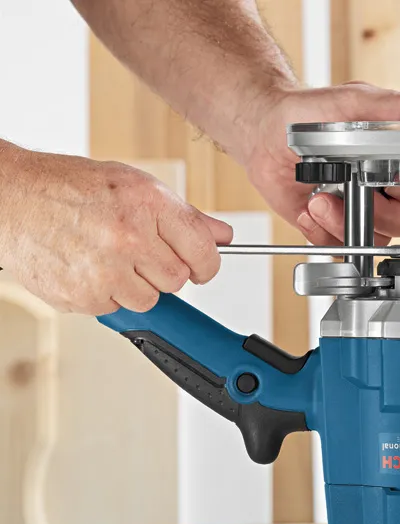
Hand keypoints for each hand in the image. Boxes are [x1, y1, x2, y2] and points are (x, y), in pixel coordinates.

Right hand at [0, 146, 232, 314]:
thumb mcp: (134, 185)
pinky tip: (88, 267)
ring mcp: (104, 270)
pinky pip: (115, 308)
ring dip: (137, 285)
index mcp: (147, 204)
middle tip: (140, 253)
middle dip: (165, 270)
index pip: (204, 250)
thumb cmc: (69, 187)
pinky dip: (106, 294)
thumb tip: (223, 235)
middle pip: (179, 280)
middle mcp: (128, 237)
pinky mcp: (82, 295)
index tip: (202, 267)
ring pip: (150, 299)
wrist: (9, 197)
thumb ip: (184, 215)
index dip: (208, 263)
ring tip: (111, 258)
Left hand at [240, 83, 399, 244]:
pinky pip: (343, 246)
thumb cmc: (309, 113)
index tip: (396, 183)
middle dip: (378, 210)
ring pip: (376, 237)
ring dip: (344, 220)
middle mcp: (388, 187)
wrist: (264, 132)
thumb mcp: (356, 102)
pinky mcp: (336, 227)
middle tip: (352, 187)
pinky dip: (323, 232)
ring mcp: (363, 208)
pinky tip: (310, 207)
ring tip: (319, 197)